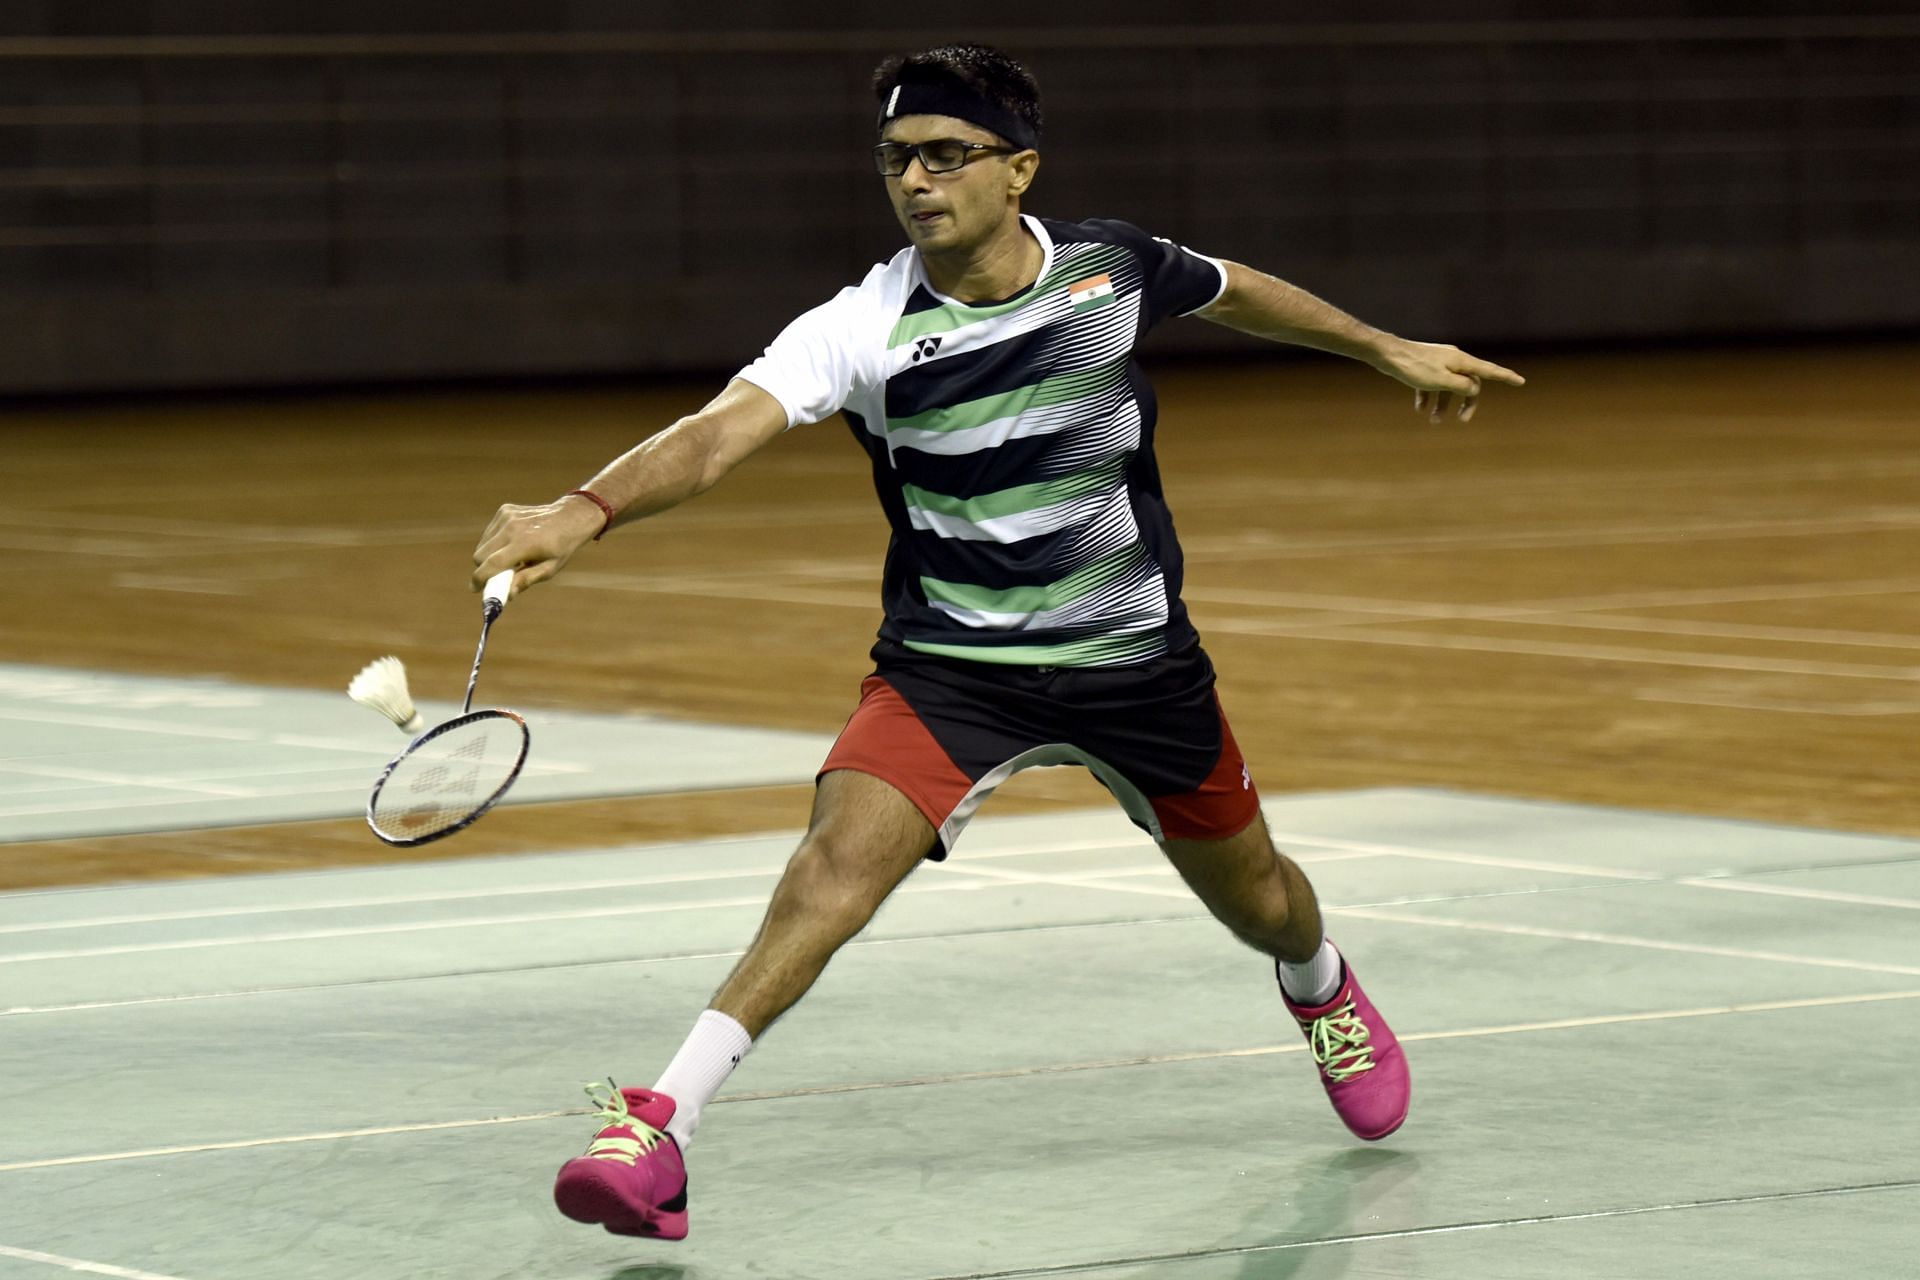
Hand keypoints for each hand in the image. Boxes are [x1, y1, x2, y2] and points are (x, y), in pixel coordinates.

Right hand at [470, 494, 605, 596]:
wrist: (570, 517)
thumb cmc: (561, 547)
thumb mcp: (550, 568)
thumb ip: (527, 580)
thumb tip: (508, 595)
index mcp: (525, 544)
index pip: (493, 563)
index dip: (480, 578)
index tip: (474, 589)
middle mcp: (512, 527)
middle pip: (481, 554)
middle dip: (484, 568)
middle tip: (496, 576)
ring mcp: (507, 516)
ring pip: (483, 544)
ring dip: (489, 555)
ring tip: (510, 558)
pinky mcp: (505, 510)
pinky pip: (489, 533)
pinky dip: (494, 542)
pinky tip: (511, 543)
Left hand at [1373, 338, 1524, 421]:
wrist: (1388, 354)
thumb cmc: (1414, 367)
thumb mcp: (1441, 381)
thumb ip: (1461, 386)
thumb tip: (1474, 390)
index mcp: (1461, 361)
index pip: (1489, 370)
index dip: (1505, 377)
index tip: (1520, 382)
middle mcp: (1453, 360)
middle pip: (1468, 383)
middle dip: (1466, 402)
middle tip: (1462, 421)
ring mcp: (1439, 363)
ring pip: (1448, 386)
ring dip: (1444, 404)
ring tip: (1434, 421)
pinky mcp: (1425, 367)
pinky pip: (1433, 384)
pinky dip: (1429, 397)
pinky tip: (1420, 409)